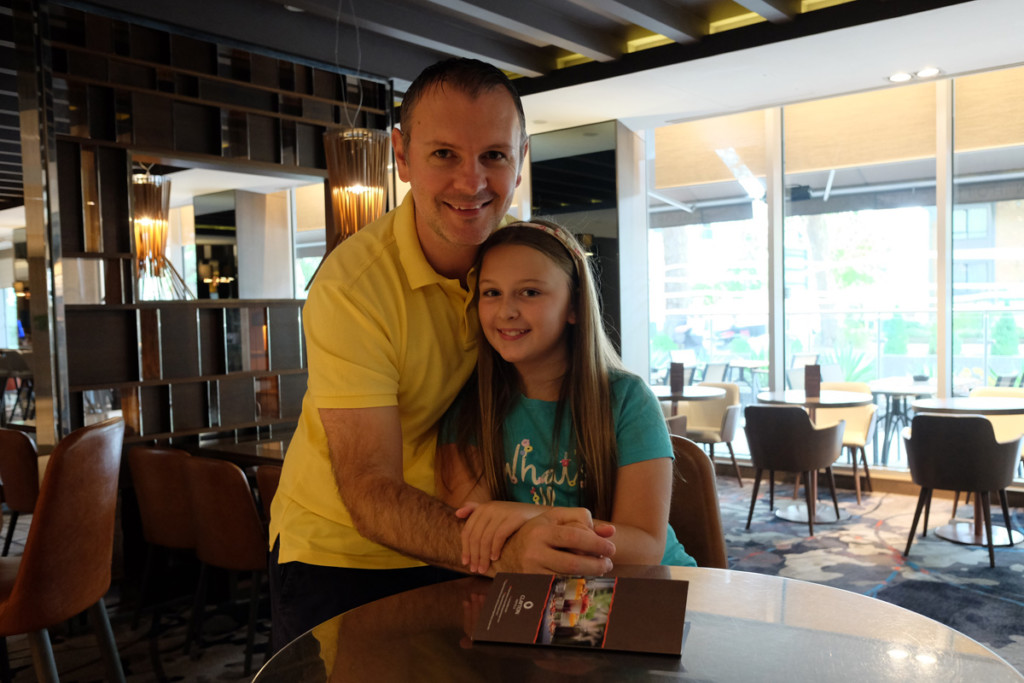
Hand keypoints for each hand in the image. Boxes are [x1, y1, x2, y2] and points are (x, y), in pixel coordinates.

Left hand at [456, 501, 541, 573]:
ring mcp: (502, 512)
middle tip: (475, 569)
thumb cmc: (515, 518)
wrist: (540, 515)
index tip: (466, 563)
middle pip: (475, 537)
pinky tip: (495, 558)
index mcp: (483, 508)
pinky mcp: (513, 517)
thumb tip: (457, 513)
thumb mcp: (495, 513)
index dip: (465, 549)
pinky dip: (495, 549)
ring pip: (485, 539)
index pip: (467, 531)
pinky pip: (498, 536)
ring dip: (483, 557)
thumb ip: (476, 510)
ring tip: (484, 568)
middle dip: (474, 556)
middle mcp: (490, 508)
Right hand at [493, 507, 615, 576]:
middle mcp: (534, 552)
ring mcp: (532, 573)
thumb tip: (610, 531)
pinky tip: (584, 580)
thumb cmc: (539, 532)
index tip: (611, 548)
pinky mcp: (533, 587)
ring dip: (589, 577)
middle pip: (573, 564)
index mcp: (540, 531)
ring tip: (598, 570)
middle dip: (596, 565)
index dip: (596, 544)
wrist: (508, 553)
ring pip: (568, 580)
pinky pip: (560, 589)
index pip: (574, 537)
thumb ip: (582, 519)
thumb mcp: (556, 518)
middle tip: (608, 564)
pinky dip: (576, 586)